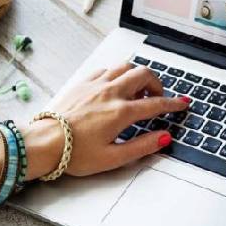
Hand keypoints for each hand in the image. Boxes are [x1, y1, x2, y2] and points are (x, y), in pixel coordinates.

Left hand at [22, 63, 188, 179]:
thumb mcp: (113, 158)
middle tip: (158, 97)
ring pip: (125, 66)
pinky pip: (106, 69)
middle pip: (143, 75)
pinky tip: (115, 86)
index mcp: (120, 112)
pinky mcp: (82, 83)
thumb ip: (142, 146)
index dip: (173, 104)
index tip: (182, 104)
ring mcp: (95, 84)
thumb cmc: (74, 153)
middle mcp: (110, 92)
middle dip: (157, 84)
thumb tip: (164, 138)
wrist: (43, 142)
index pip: (155, 104)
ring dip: (137, 75)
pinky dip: (117, 74)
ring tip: (137, 91)